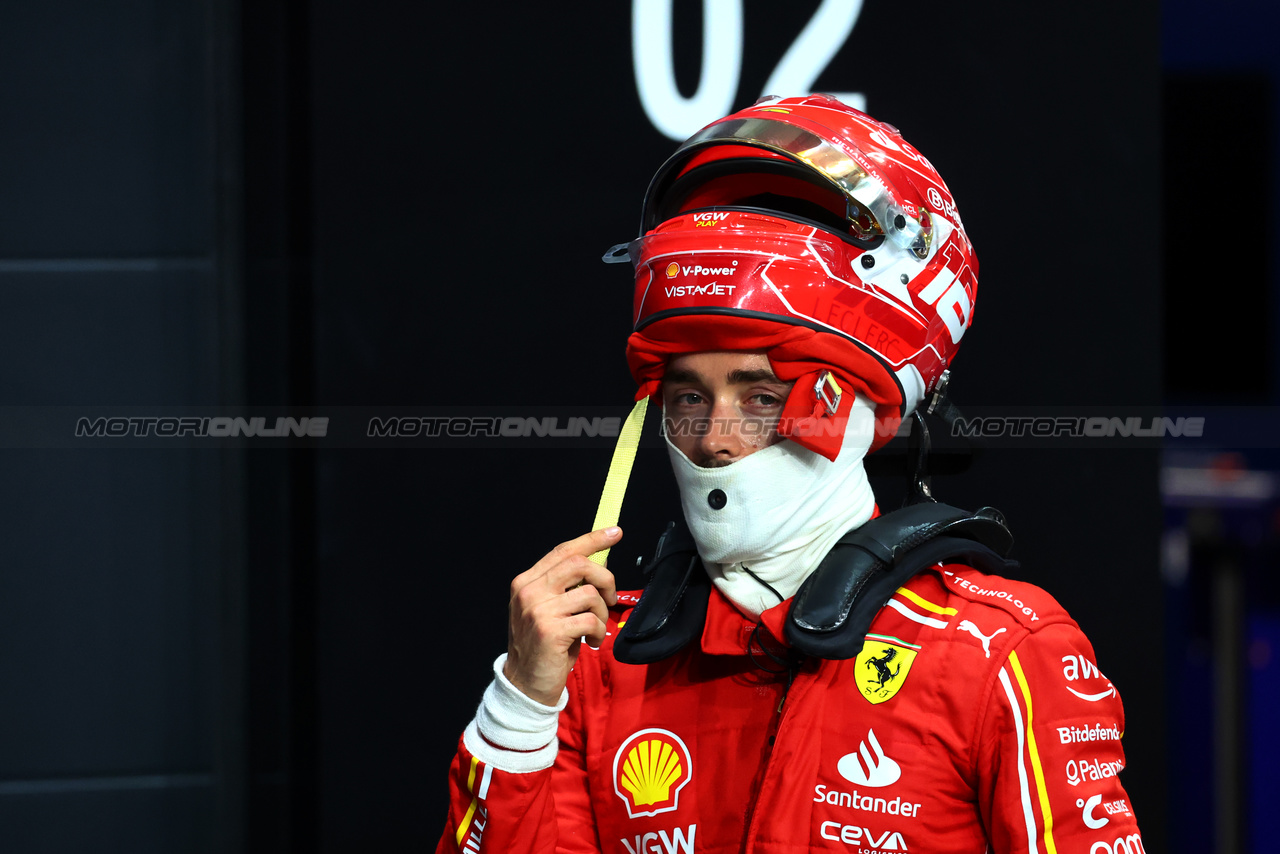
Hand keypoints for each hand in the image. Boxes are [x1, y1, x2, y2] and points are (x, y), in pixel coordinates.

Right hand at [504, 527, 621, 704]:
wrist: (525, 684)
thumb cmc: (544, 646)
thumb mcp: (549, 609)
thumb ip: (566, 587)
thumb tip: (599, 564)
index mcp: (527, 582)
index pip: (563, 551)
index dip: (592, 540)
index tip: (614, 532)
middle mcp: (529, 591)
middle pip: (579, 564)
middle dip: (605, 578)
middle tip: (610, 598)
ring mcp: (538, 610)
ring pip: (589, 594)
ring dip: (602, 613)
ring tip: (596, 628)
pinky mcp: (550, 630)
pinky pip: (591, 620)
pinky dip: (598, 632)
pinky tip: (591, 641)